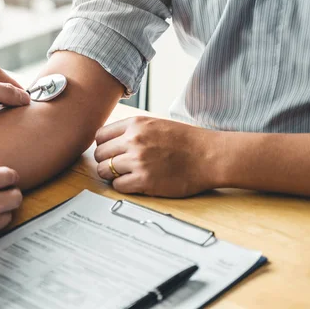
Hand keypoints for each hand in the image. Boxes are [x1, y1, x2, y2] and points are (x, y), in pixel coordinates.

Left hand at [94, 116, 220, 196]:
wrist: (210, 156)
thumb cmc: (186, 141)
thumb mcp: (155, 124)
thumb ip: (132, 130)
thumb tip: (109, 141)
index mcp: (135, 124)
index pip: (100, 136)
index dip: (104, 146)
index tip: (110, 152)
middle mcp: (133, 140)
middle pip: (99, 154)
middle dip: (105, 161)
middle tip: (117, 166)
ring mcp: (138, 161)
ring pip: (104, 170)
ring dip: (112, 175)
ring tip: (126, 175)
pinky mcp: (144, 180)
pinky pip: (117, 185)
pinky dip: (122, 186)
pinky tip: (134, 182)